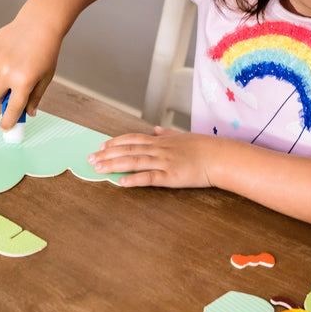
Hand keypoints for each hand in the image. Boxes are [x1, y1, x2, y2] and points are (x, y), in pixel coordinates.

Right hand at [0, 17, 61, 129]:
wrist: (39, 23)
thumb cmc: (46, 52)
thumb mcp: (45, 77)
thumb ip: (35, 97)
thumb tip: (28, 114)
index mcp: (23, 82)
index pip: (12, 108)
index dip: (8, 120)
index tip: (5, 128)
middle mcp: (7, 73)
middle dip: (0, 95)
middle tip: (12, 87)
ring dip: (0, 74)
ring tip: (16, 59)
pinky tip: (9, 50)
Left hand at [87, 126, 223, 187]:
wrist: (220, 157)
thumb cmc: (204, 148)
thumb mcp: (183, 136)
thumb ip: (168, 134)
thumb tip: (157, 129)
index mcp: (161, 141)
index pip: (133, 140)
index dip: (115, 142)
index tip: (101, 146)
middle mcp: (159, 150)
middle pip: (128, 151)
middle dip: (107, 154)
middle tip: (90, 159)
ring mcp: (164, 162)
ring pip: (134, 163)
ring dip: (114, 165)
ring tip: (98, 169)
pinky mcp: (170, 177)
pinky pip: (149, 178)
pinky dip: (133, 180)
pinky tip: (121, 183)